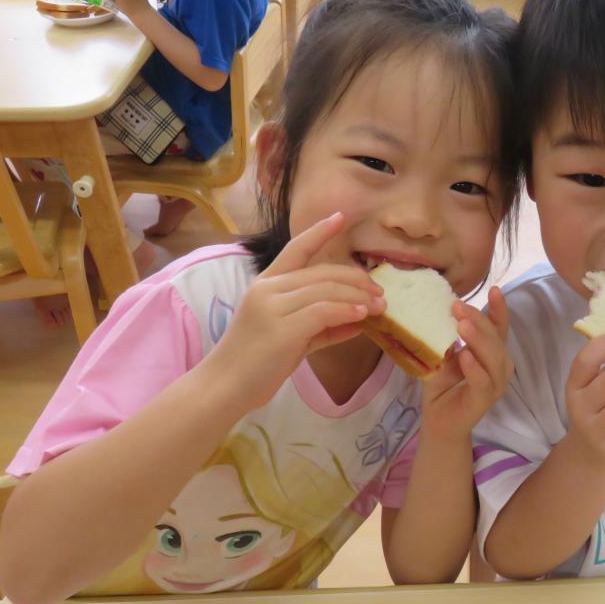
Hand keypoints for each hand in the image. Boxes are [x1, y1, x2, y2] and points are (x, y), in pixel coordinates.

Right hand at [203, 212, 384, 410]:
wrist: (225, 386)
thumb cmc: (255, 363)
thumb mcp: (291, 337)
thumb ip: (322, 326)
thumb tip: (358, 320)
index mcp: (266, 284)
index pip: (296, 249)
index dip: (319, 232)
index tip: (340, 217)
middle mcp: (268, 289)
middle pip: (322, 273)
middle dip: (356, 279)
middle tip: (379, 291)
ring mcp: (273, 307)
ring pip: (326, 290)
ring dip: (358, 297)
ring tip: (379, 306)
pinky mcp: (283, 329)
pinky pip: (323, 312)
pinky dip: (346, 311)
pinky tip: (361, 316)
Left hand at [420, 288, 512, 441]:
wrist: (438, 419)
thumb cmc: (443, 384)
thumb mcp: (445, 353)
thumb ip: (449, 335)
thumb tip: (441, 307)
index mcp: (492, 352)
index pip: (499, 327)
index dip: (499, 309)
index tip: (494, 289)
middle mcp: (500, 366)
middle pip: (495, 338)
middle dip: (479, 319)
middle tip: (458, 306)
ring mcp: (495, 384)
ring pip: (493, 358)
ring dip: (478, 340)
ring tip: (462, 325)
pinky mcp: (484, 400)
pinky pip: (483, 381)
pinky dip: (475, 368)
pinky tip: (465, 355)